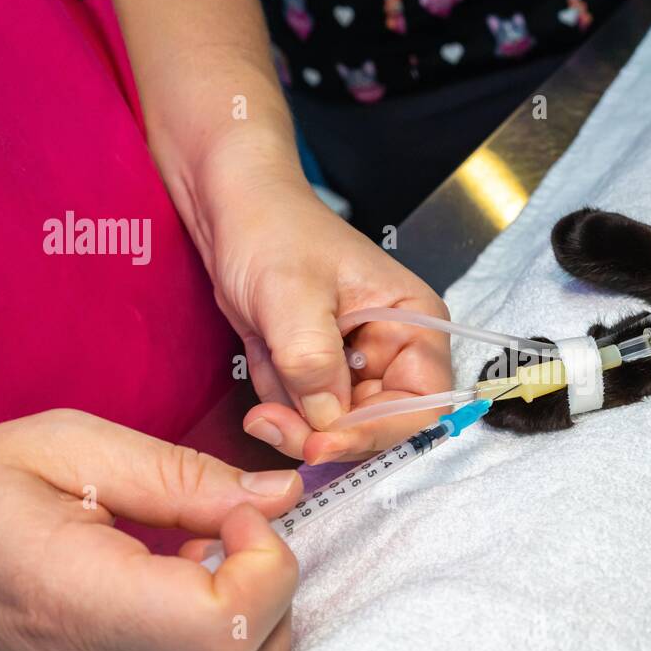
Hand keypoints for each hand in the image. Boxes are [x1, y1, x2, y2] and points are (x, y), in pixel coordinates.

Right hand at [0, 410, 303, 650]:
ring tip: (178, 561)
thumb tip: (280, 497)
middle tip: (214, 532)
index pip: (230, 629)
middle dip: (266, 586)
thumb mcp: (65, 447)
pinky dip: (202, 647)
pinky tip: (159, 599)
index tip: (237, 518)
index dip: (265, 567)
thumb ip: (185, 476)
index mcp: (74, 602)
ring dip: (238, 616)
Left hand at [200, 156, 453, 463]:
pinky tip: (263, 352)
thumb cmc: (270, 229)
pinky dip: (277, 398)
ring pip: (336, 427)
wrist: (230, 205)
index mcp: (414, 323)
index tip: (320, 444)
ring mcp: (356, 364)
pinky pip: (305, 413)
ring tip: (264, 361)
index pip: (421, 406)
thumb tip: (326, 423)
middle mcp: (394, 350)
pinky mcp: (320, 371)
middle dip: (322, 430)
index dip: (376, 432)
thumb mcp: (290, 294)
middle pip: (377, 426)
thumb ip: (313, 362)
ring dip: (293, 414)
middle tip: (271, 420)